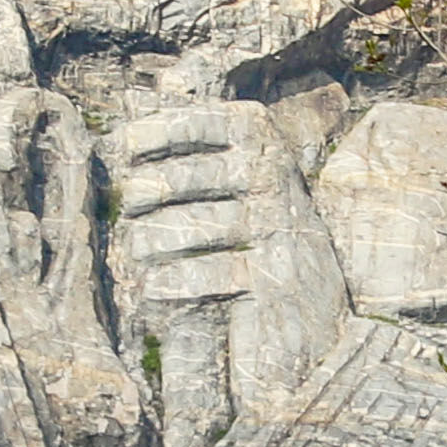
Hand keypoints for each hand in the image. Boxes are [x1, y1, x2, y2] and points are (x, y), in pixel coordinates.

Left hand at [105, 94, 352, 446]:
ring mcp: (281, 229)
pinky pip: (211, 272)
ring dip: (151, 239)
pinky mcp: (276, 280)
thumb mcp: (249, 194)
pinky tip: (155, 288)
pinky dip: (174, 280)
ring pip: (196, 223)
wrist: (327, 330)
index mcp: (269, 147)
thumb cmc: (270, 251)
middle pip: (192, 174)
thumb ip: (202, 155)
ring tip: (136, 249)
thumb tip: (129, 115)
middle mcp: (279, 180)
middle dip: (145, 190)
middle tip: (125, 208)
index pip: (203, 122)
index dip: (154, 131)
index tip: (119, 148)